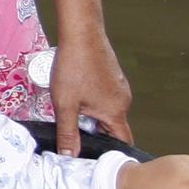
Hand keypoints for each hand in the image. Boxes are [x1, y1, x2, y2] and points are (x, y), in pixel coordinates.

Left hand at [50, 33, 133, 152]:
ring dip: (90, 116)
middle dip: (93, 132)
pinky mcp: (113, 77)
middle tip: (72, 131)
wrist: (81, 33)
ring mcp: (119, 87)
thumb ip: (68, 133)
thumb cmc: (74, 66)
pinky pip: (105, 97)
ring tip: (71, 109)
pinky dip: (92, 101)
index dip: (108, 152)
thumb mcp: (65, 105)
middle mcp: (123, 100)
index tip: (92, 156)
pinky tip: (75, 93)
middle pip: (111, 128)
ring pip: (107, 111)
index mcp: (116, 112)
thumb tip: (69, 156)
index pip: (121, 143)